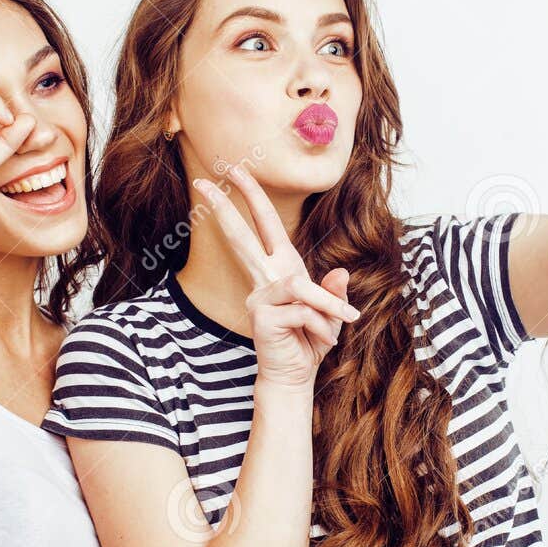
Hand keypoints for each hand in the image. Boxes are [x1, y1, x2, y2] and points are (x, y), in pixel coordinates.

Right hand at [192, 163, 360, 391]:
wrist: (296, 375)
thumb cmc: (310, 341)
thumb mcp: (330, 312)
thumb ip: (333, 292)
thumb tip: (339, 273)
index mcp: (280, 267)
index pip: (264, 225)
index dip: (250, 196)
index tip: (232, 170)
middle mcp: (264, 278)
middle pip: (243, 234)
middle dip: (228, 205)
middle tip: (206, 177)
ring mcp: (259, 296)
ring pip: (299, 286)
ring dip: (327, 307)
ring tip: (341, 325)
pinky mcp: (261, 316)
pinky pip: (303, 310)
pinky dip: (322, 324)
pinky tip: (322, 338)